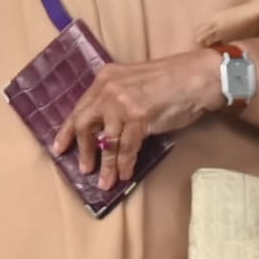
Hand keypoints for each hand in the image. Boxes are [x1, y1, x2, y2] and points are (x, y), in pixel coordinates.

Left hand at [55, 48, 229, 193]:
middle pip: (86, 123)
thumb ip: (117, 99)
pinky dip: (125, 164)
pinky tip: (124, 175)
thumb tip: (106, 128)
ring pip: (107, 141)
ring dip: (106, 165)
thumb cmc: (173, 80)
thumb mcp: (135, 82)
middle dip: (83, 149)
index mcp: (106, 78)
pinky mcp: (139, 117)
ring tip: (104, 182)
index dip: (69, 130)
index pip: (81, 107)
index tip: (59, 147)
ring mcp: (123, 103)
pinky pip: (127, 147)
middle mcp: (109, 89)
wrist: (199, 77)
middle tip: (83, 169)